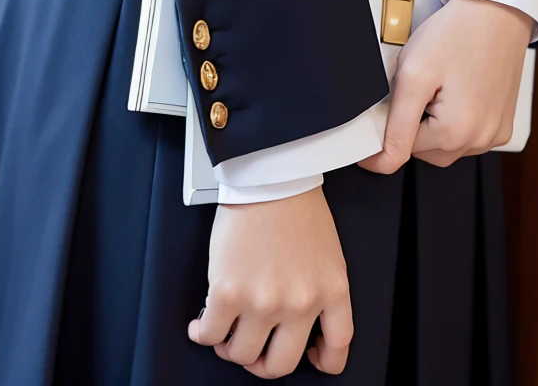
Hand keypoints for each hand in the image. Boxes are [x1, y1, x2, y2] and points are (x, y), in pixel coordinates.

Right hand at [187, 187, 351, 375]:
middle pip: (281, 364)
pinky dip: (203, 335)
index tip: (309, 357)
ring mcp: (264, 302)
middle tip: (253, 349)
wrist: (268, 173)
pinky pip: (212, 334)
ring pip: (243, 354)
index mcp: (332, 292)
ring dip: (231, 348)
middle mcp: (300, 304)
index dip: (321, 361)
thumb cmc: (296, 204)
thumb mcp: (328, 253)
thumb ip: (321, 289)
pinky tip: (201, 327)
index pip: (337, 349)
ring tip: (225, 332)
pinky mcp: (229, 292)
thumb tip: (300, 322)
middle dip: (263, 363)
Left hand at [359, 0, 532, 173]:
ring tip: (438, 86)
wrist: (496, 11)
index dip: (382, 141)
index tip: (367, 144)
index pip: (403, 154)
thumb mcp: (413, 74)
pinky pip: (468, 135)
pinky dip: (455, 121)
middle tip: (415, 90)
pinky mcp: (502, 124)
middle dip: (413, 126)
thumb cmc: (457, 32)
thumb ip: (396, 124)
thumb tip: (383, 160)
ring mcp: (494, 134)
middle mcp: (481, 140)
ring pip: (447, 146)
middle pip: (426, 151)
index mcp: (458, 132)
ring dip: (434, 125)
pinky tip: (456, 91)